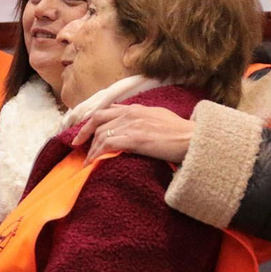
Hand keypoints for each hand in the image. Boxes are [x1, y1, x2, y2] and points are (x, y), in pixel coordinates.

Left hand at [74, 104, 193, 163]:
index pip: (108, 111)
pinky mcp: (134, 138)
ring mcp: (132, 125)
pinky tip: (92, 163)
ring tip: (85, 161)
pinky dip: (96, 154)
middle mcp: (132, 113)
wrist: (193, 139)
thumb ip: (145, 119)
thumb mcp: (160, 118)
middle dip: (84, 132)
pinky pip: (107, 144)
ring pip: (100, 133)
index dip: (93, 121)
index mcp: (137, 108)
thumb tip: (136, 125)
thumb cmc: (182, 133)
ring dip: (90, 148)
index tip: (85, 131)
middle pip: (98, 119)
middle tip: (76, 144)